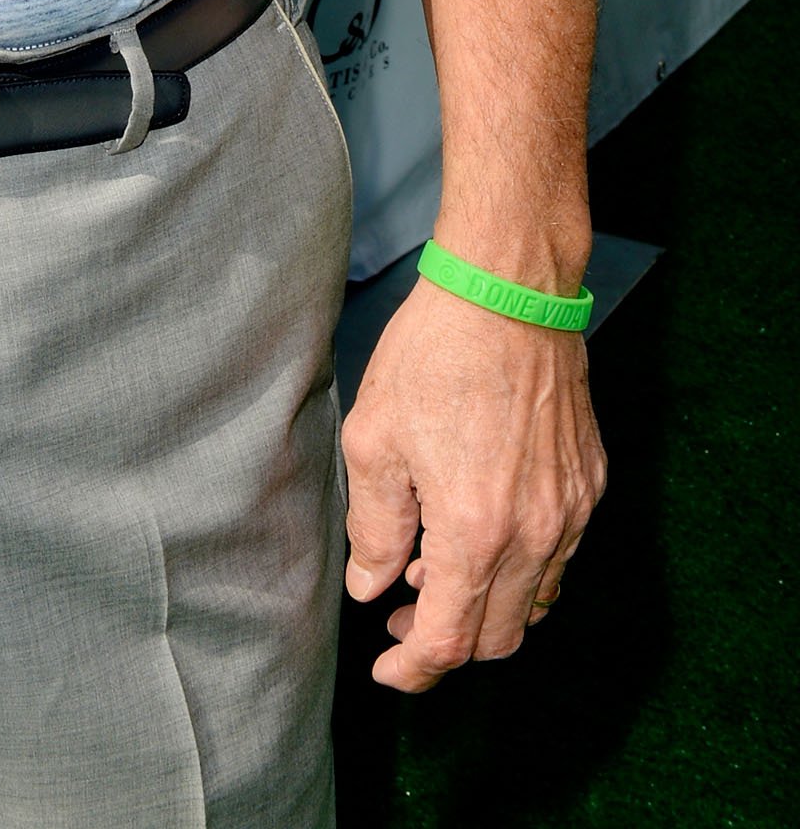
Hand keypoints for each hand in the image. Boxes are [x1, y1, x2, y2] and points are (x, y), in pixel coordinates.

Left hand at [342, 275, 606, 689]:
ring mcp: (572, 512)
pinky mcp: (589, 485)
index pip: (451, 642)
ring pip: (534, 603)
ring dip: (486, 606)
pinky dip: (520, 568)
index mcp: (476, 531)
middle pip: (498, 638)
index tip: (388, 670)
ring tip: (433, 565)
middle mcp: (536, 535)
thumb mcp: (375, 438)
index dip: (414, 670)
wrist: (509, 291)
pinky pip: (559, 557)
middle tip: (403, 614)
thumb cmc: (434, 354)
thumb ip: (374, 527)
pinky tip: (478, 529)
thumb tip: (372, 587)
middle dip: (447, 642)